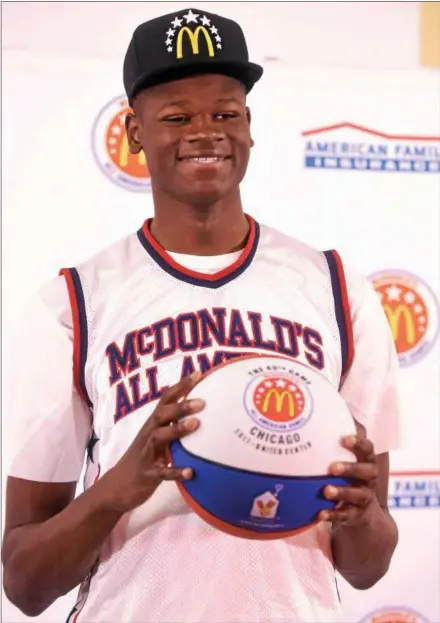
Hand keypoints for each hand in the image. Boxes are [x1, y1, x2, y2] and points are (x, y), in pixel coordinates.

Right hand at [100, 372, 204, 513]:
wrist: (116, 487)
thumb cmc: (144, 458)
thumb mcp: (157, 439)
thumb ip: (174, 426)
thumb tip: (200, 413)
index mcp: (153, 424)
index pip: (166, 400)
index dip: (181, 386)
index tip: (199, 374)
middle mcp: (149, 434)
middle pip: (162, 415)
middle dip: (181, 406)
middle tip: (203, 402)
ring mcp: (146, 454)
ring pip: (160, 438)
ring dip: (177, 430)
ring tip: (196, 424)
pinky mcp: (147, 475)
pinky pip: (162, 473)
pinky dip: (176, 472)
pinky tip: (190, 472)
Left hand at [319, 435, 378, 525]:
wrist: (363, 512)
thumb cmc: (350, 473)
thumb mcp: (348, 455)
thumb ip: (339, 435)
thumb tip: (324, 403)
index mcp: (366, 460)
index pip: (368, 449)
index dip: (358, 443)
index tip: (343, 438)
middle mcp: (369, 478)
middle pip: (366, 472)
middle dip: (350, 468)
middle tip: (332, 467)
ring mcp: (364, 498)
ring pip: (357, 495)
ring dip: (341, 493)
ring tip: (325, 491)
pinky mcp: (356, 515)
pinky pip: (345, 516)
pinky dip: (333, 515)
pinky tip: (318, 514)